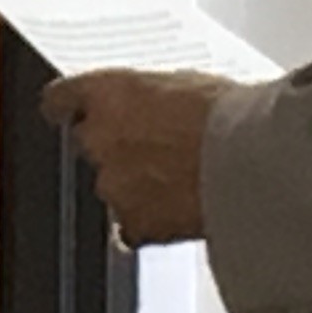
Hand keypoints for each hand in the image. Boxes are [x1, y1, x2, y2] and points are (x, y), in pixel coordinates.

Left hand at [38, 68, 233, 246]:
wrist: (252, 163)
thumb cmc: (229, 115)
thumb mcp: (186, 85)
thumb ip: (150, 99)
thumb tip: (152, 109)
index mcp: (106, 93)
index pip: (59, 99)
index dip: (68, 107)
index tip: (69, 111)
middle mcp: (98, 139)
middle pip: (89, 145)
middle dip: (115, 148)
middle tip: (156, 147)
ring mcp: (112, 186)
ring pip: (112, 187)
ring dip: (135, 186)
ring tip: (182, 179)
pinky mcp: (133, 226)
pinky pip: (131, 228)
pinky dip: (150, 223)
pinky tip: (181, 212)